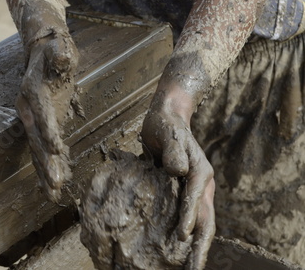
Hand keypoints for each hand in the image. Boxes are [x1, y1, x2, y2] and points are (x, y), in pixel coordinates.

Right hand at [16, 25, 78, 201]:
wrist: (41, 52)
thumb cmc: (55, 49)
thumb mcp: (60, 47)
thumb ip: (60, 54)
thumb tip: (62, 56)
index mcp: (33, 90)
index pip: (41, 113)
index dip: (48, 130)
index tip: (56, 149)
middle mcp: (28, 108)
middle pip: (35, 137)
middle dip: (45, 161)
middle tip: (55, 182)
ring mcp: (32, 119)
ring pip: (36, 148)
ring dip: (44, 170)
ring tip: (52, 192)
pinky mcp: (40, 125)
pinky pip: (41, 148)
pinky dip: (46, 166)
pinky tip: (51, 185)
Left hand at [141, 90, 214, 269]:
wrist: (166, 117)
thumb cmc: (165, 124)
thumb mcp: (167, 132)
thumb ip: (173, 149)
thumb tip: (178, 170)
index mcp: (199, 170)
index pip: (195, 197)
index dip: (189, 216)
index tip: (182, 236)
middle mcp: (201, 183)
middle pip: (205, 218)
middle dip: (201, 245)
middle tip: (194, 268)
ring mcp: (194, 190)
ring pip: (199, 222)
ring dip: (196, 246)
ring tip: (190, 268)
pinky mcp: (183, 192)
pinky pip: (188, 217)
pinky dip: (186, 234)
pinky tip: (178, 250)